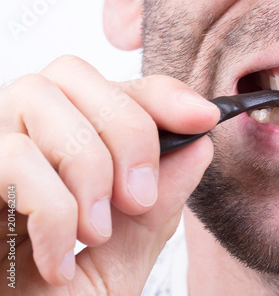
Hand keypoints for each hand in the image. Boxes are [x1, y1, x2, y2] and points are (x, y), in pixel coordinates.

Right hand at [0, 56, 218, 293]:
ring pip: (37, 97)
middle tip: (139, 197)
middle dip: (127, 129)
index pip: (112, 87)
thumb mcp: (124, 258)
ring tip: (97, 233)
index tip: (204, 118)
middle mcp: (21, 143)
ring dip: (89, 168)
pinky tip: (58, 260)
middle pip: (72, 73)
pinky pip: (11, 156)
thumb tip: (197, 146)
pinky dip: (53, 209)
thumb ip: (157, 205)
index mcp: (62, 155)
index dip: (161, 93)